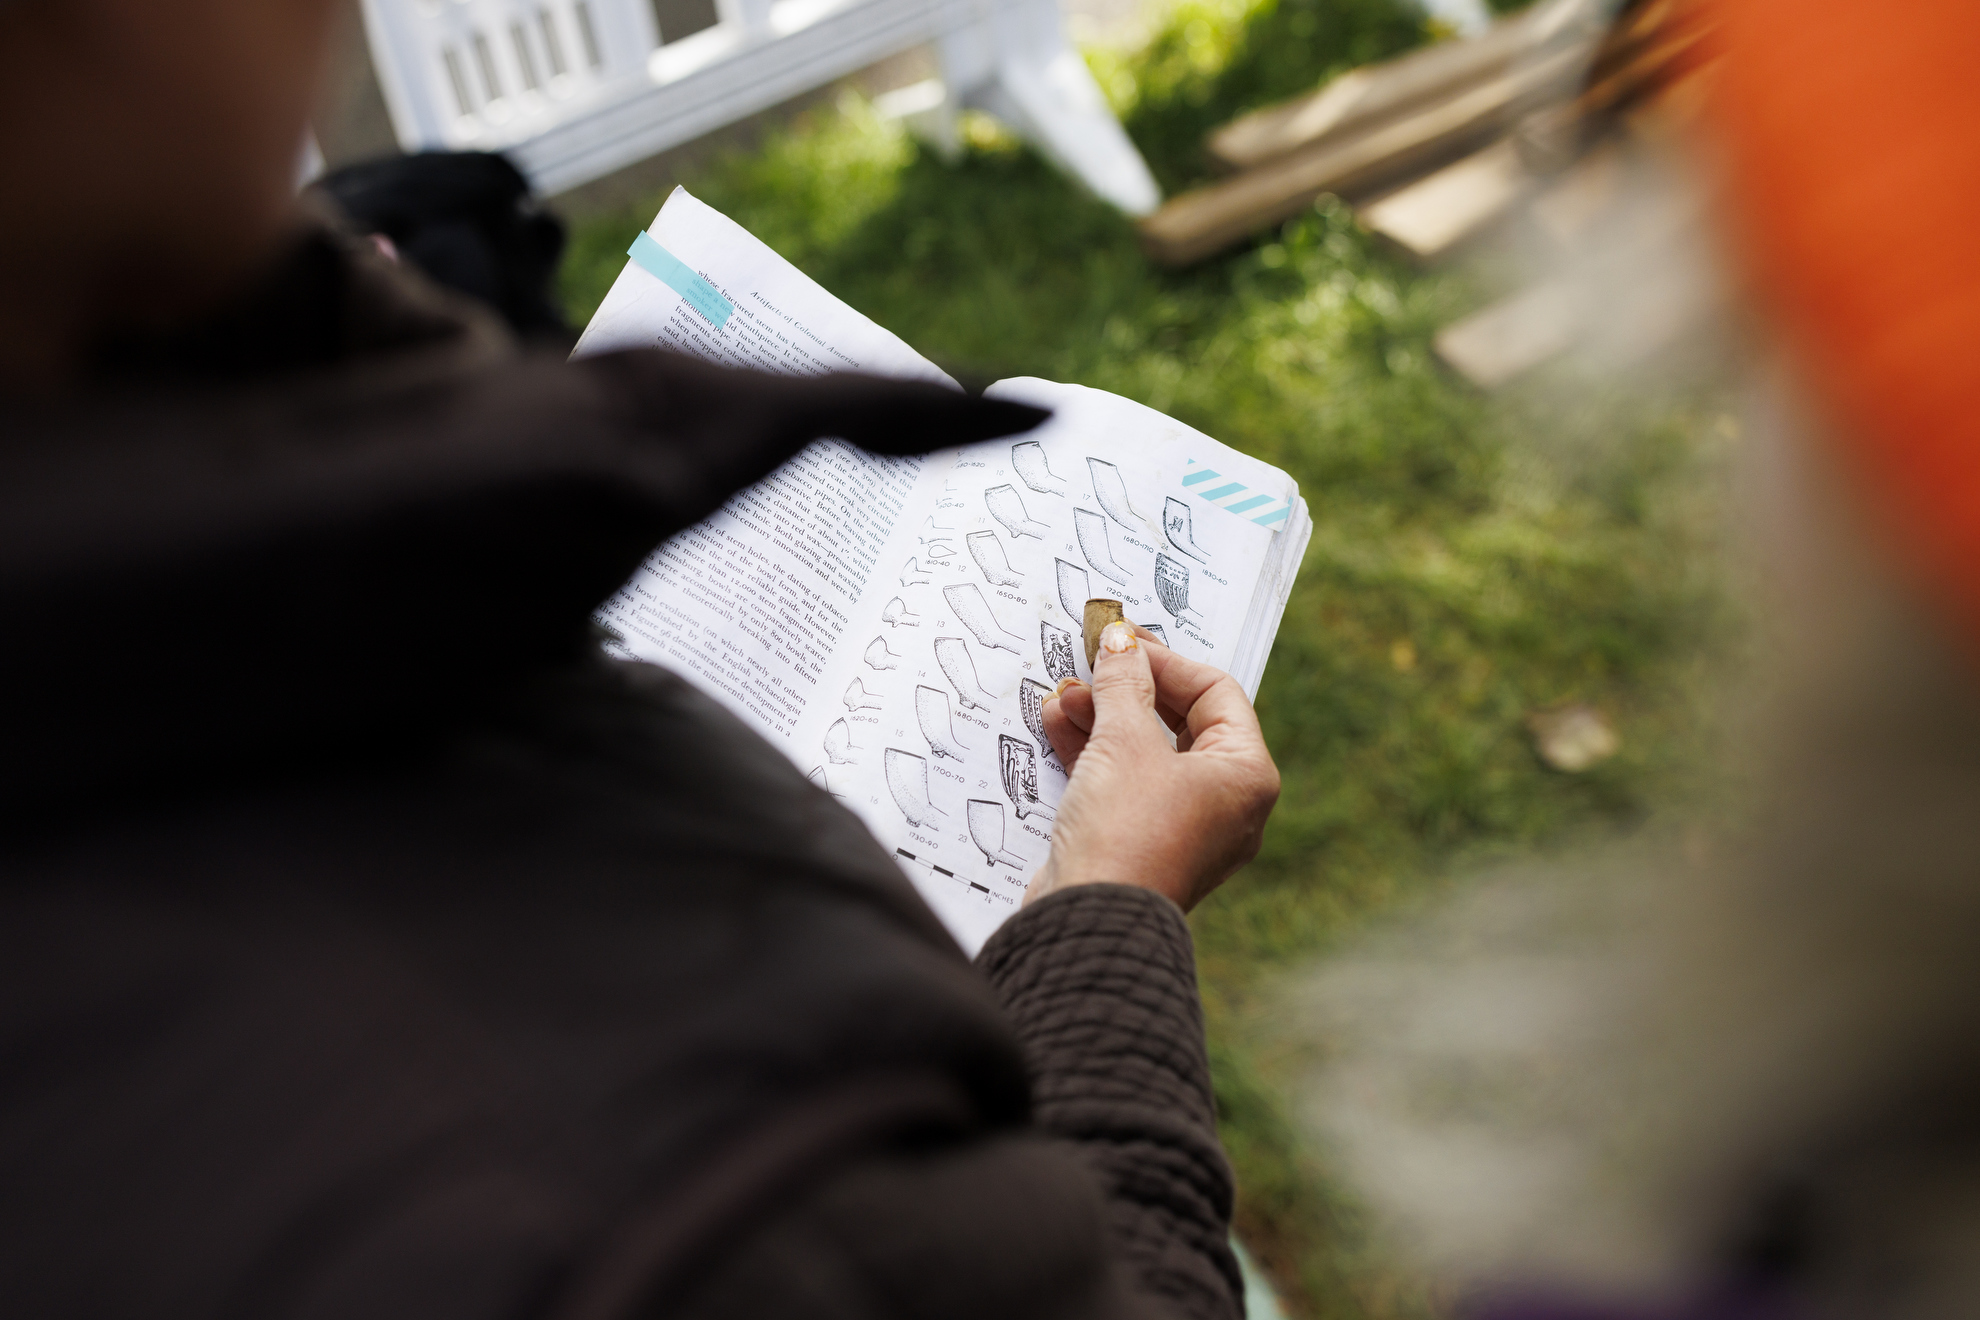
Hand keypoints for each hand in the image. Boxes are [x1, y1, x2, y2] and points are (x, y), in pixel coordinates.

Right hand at [1031, 621, 1279, 912]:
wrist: (1089, 921)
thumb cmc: (1126, 832)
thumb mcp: (1124, 741)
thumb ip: (1123, 685)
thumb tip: (1120, 644)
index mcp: (1246, 775)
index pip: (1216, 693)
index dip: (1166, 661)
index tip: (1122, 641)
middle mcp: (1225, 803)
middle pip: (1181, 723)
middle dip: (1129, 690)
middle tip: (1091, 662)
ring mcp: (1185, 827)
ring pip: (1147, 753)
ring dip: (1104, 717)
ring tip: (1063, 694)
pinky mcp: (1143, 844)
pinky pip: (1125, 784)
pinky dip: (1095, 754)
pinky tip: (1057, 724)